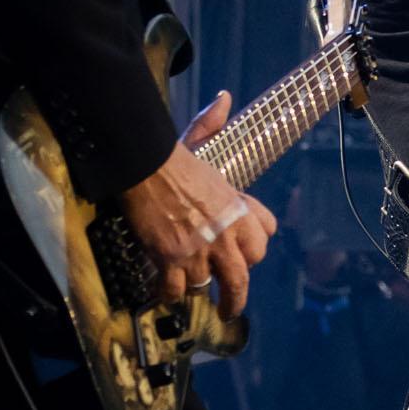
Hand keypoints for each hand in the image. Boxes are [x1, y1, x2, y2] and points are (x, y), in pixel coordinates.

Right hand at [115, 96, 273, 314]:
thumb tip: (224, 99)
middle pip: (241, 278)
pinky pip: (174, 291)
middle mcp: (225, 234)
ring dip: (192, 286)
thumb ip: (214, 128)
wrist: (145, 166)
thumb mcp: (202, 142)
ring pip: (203, 285)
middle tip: (230, 310)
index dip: (254, 249)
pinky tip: (162, 291)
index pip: (263, 240)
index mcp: (238, 210)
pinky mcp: (171, 260)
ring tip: (185, 286)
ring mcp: (198, 250)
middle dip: (235, 299)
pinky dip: (167, 294)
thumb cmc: (172, 156)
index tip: (246, 254)